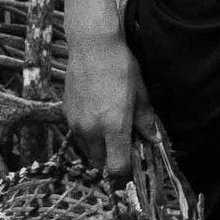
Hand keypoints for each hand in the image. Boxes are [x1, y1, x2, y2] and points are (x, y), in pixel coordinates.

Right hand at [63, 25, 155, 182]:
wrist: (92, 46)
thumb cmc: (121, 67)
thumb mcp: (140, 93)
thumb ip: (145, 120)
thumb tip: (153, 139)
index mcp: (114, 127)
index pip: (117, 168)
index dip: (126, 173)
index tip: (133, 166)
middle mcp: (92, 130)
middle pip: (100, 163)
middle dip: (113, 160)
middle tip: (125, 145)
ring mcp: (76, 123)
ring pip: (88, 150)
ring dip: (100, 148)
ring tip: (112, 129)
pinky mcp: (66, 114)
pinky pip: (79, 135)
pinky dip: (89, 134)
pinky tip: (98, 116)